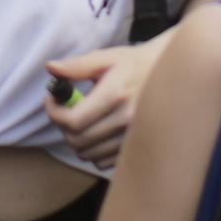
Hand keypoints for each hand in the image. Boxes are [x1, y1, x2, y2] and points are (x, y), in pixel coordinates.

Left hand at [44, 39, 164, 168]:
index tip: (53, 100)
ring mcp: (133, 137)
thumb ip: (77, 66)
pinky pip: (102, 162)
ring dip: (76, 139)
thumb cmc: (133, 65)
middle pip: (77, 140)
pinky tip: (97, 131)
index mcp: (116, 95)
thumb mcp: (106, 58)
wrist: (169, 78)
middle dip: (62, 126)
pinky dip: (92, 150)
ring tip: (81, 119)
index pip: (73, 120)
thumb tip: (51, 68)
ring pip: (88, 154)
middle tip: (65, 109)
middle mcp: (127, 120)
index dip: (54, 113)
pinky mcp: (136, 149)